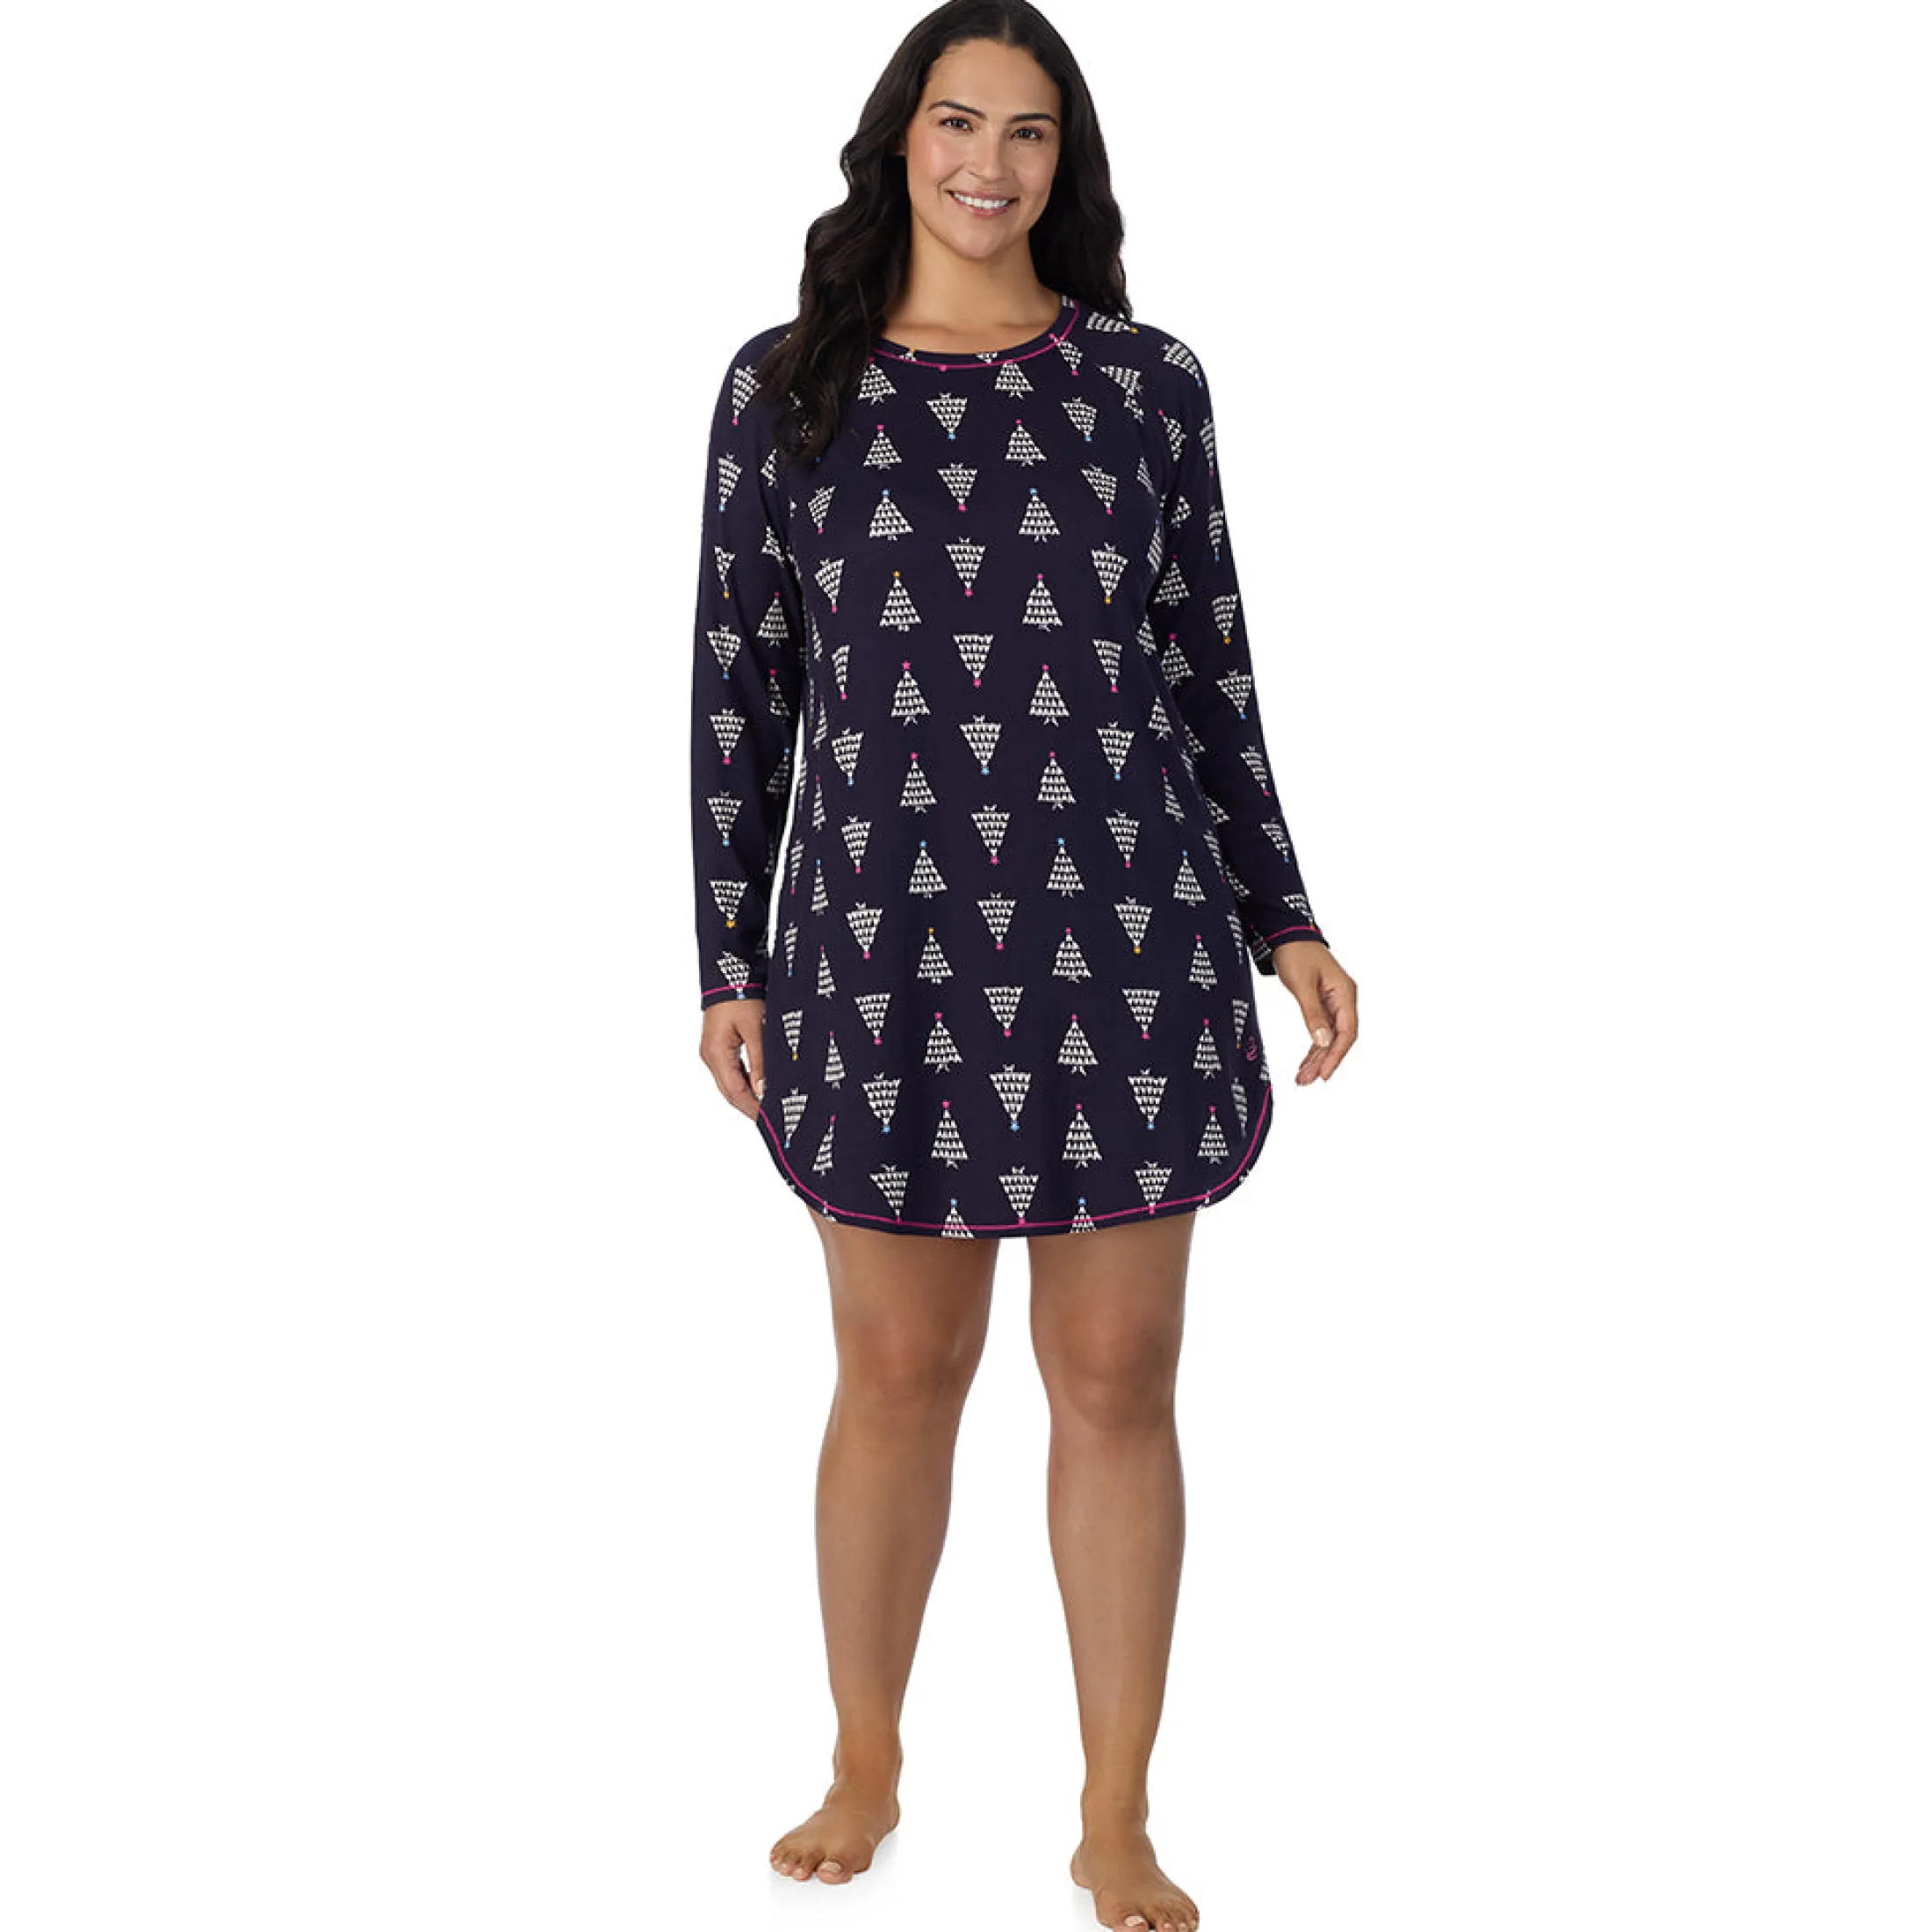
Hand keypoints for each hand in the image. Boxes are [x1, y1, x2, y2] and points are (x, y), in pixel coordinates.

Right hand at [700, 998, 766, 1118]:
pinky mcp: (718, 1046)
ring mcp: (712, 1052)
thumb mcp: (756, 1028)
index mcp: (716, 1054)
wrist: (728, 973)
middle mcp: (710, 1056)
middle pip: (730, 1091)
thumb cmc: (741, 995)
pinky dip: (744, 1082)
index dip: (752, 1108)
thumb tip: (763, 1090)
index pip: (735, 1092)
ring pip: (729, 1083)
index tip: (768, 1120)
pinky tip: (758, 1086)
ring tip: (766, 1107)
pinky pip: (730, 1071)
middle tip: (770, 1120)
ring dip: (747, 1096)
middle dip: (749, 1107)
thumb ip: (760, 1061)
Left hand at [1273, 941, 1356, 1084]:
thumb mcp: (1302, 985)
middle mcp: (1343, 1000)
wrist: (1287, 935)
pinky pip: (1321, 1031)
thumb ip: (1312, 1014)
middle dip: (1323, 1061)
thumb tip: (1323, 1042)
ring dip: (1317, 1058)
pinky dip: (1313, 1047)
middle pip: (1339, 1039)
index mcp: (1344, 993)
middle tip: (1307, 1080)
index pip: (1347, 1032)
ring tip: (1302, 1078)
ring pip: (1329, 1038)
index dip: (1336, 1055)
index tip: (1324, 1074)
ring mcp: (1333, 1003)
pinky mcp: (1322, 1005)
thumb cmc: (1296, 953)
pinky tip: (1305, 1063)